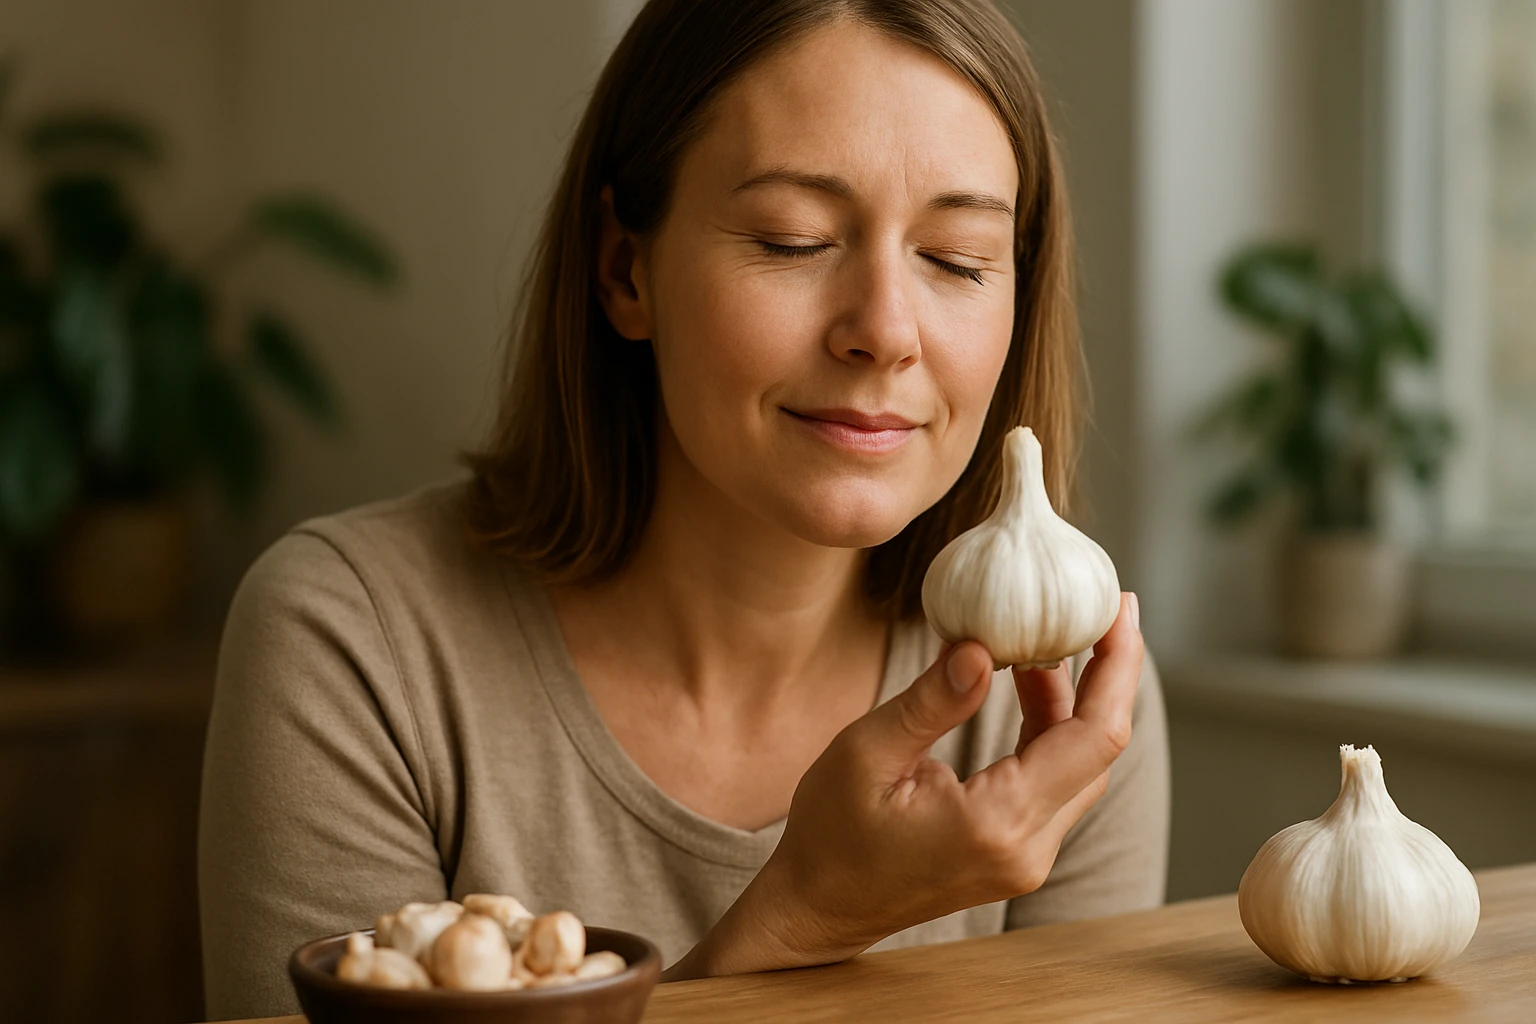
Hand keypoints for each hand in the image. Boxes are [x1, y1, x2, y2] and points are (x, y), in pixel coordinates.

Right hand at [664, 592, 1142, 979]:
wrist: (819, 909)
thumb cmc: (830, 834)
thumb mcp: (864, 753)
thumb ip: (930, 702)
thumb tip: (980, 646)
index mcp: (995, 822)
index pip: (1092, 737)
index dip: (1116, 667)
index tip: (1119, 607)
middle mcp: (1026, 847)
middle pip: (1100, 749)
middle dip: (1110, 673)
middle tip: (1105, 606)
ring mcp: (1026, 857)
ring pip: (1081, 766)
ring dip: (1077, 700)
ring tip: (1054, 634)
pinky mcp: (1016, 852)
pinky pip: (1056, 782)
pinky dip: (1052, 728)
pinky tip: (1029, 681)